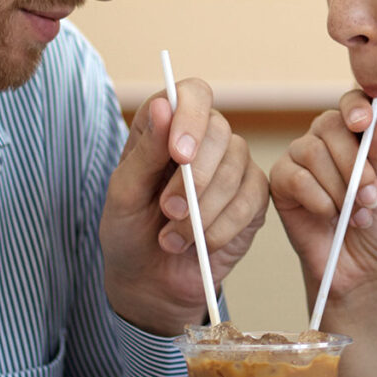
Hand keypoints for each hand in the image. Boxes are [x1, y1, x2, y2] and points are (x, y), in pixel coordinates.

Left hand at [100, 79, 267, 335]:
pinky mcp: (252, 201)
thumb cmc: (130, 232)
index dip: (191, 117)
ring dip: (203, 211)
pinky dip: (222, 228)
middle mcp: (205, 141)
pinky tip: (200, 244)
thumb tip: (164, 105)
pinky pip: (251, 202)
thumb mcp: (124, 193)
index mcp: (168, 128)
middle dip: (194, 179)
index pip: (193, 94)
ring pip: (236, 170)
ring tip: (172, 238)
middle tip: (168, 211)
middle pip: (220, 132)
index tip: (179, 154)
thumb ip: (144, 151)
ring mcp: (233, 169)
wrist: (148, 281)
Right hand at [269, 90, 376, 304]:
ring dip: (338, 186)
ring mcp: (300, 163)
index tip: (364, 124)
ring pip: (311, 151)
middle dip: (352, 163)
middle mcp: (325, 143)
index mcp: (356, 136)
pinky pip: (294, 177)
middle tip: (369, 197)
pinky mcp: (280, 185)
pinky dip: (316, 198)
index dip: (356, 108)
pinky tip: (327, 216)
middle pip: (329, 125)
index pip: (352, 104)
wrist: (362, 270)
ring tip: (354, 214)